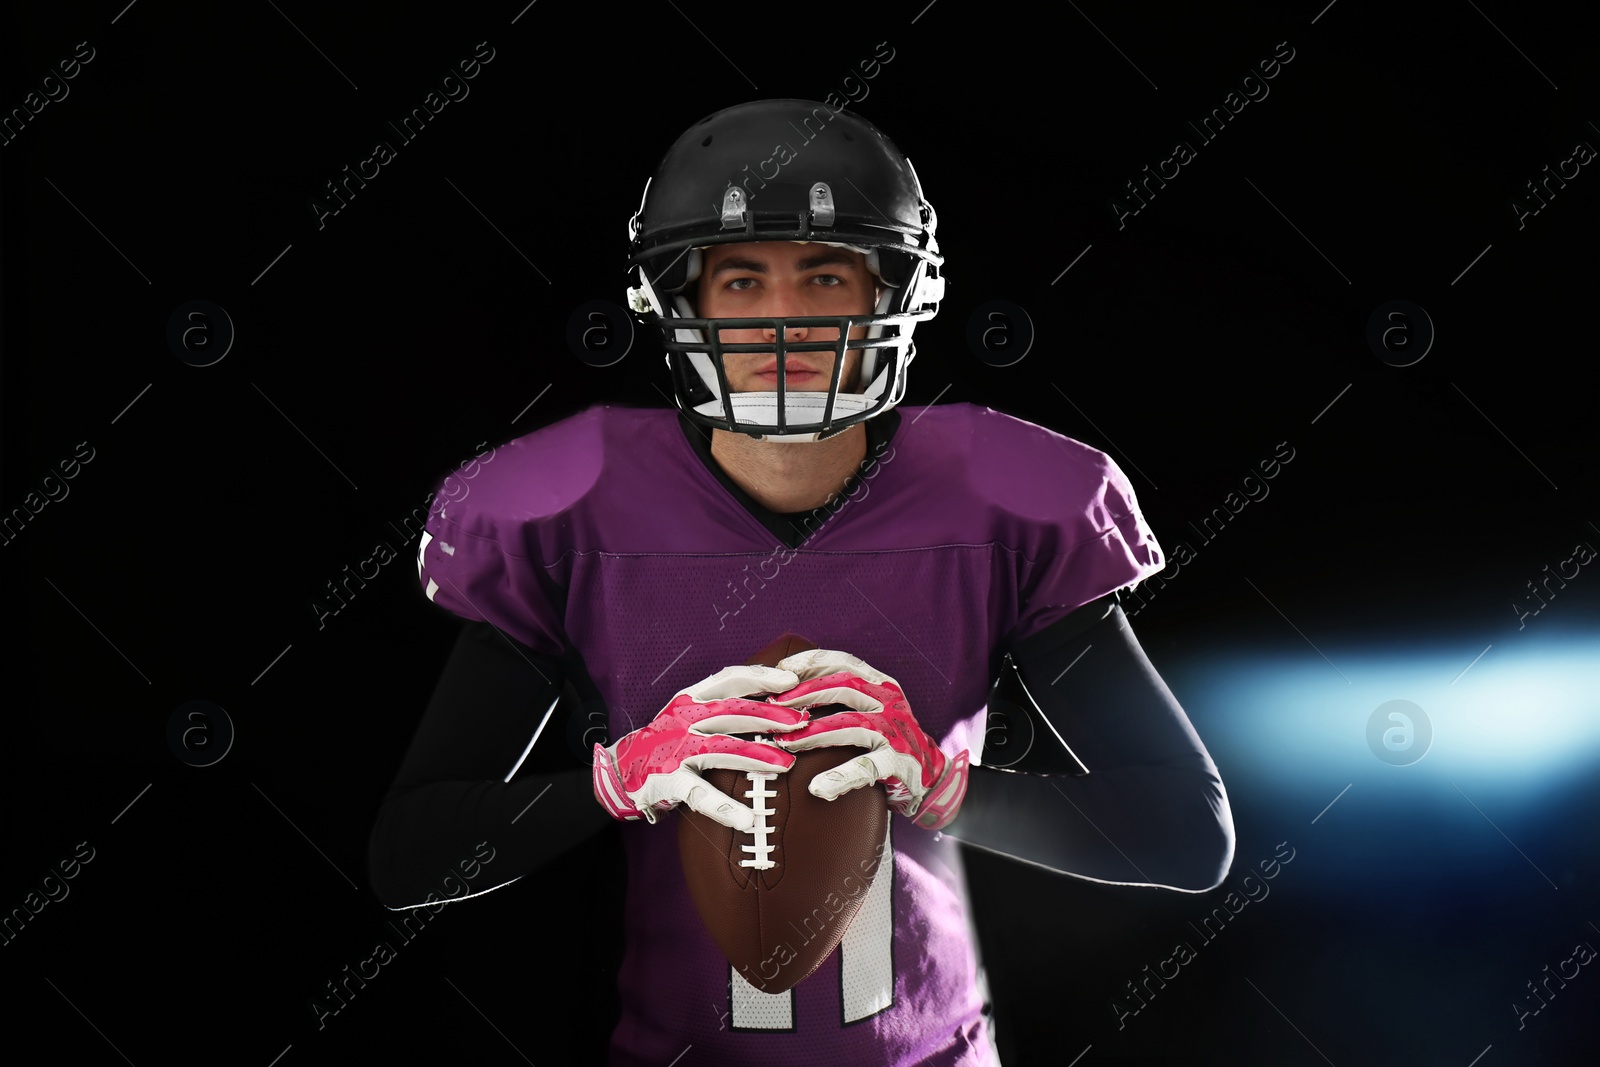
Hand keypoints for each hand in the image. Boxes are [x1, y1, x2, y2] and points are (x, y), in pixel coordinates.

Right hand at [592, 663, 809, 830]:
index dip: (761, 677)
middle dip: (769, 716)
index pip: (730, 679)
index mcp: (692, 698)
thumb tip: (775, 702)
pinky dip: (725, 808)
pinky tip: (748, 819)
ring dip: (757, 756)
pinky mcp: (669, 780)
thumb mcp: (691, 712)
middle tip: (802, 722)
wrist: (621, 768)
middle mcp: (684, 718)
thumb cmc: (669, 739)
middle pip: (732, 712)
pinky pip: (700, 794)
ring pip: (722, 749)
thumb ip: (725, 706)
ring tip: (787, 765)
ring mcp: (676, 749)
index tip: (791, 680)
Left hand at [764, 650, 969, 829]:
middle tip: (773, 707)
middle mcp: (890, 702)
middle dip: (805, 693)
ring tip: (785, 743)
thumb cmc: (888, 741)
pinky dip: (841, 777)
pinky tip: (817, 788)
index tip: (779, 668)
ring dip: (814, 733)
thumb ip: (841, 699)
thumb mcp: (871, 710)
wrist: (932, 777)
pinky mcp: (899, 762)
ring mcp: (896, 731)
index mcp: (880, 684)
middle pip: (844, 686)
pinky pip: (866, 767)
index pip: (843, 662)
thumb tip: (786, 693)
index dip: (810, 662)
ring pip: (851, 724)